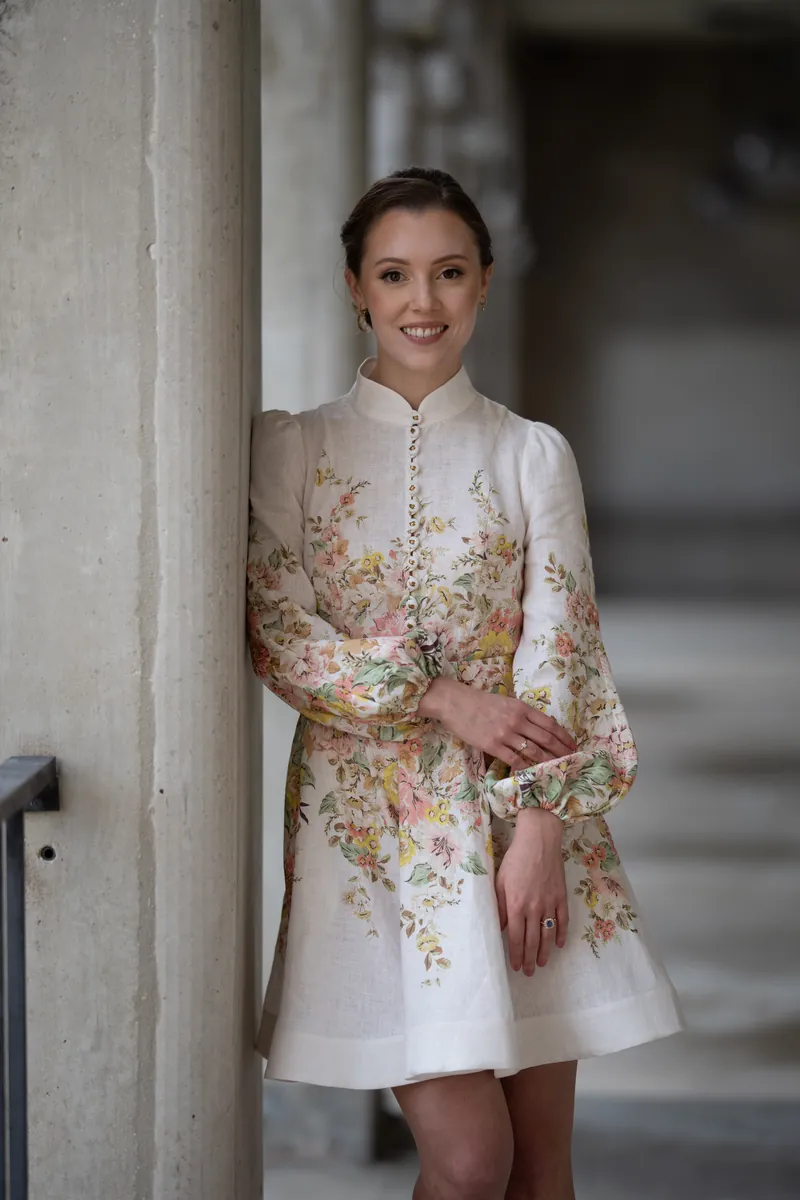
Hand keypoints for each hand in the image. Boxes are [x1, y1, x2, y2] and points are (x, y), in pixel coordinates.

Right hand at [417, 677, 576, 770]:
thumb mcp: (505, 702)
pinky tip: (532, 774)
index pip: (550, 724)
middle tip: (572, 760)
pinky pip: (514, 760)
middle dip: (561, 751)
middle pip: (546, 739)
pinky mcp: (493, 746)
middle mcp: (517, 721)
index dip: (563, 736)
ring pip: (533, 751)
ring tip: (556, 770)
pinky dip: (525, 768)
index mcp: (521, 708)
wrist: (455, 703)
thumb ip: (522, 714)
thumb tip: (538, 727)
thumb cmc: (479, 702)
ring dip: (547, 762)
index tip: (572, 745)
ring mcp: (505, 734)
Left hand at [495, 807, 568, 973]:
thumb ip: (499, 906)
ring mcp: (550, 903)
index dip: (516, 954)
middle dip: (530, 959)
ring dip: (546, 952)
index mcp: (516, 905)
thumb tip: (497, 928)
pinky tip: (559, 944)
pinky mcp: (561, 897)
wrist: (539, 840)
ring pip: (548, 934)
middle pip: (533, 940)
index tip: (516, 967)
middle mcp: (534, 908)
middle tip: (529, 972)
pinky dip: (562, 934)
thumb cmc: (516, 859)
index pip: (516, 938)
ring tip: (542, 964)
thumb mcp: (500, 881)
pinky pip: (563, 921)